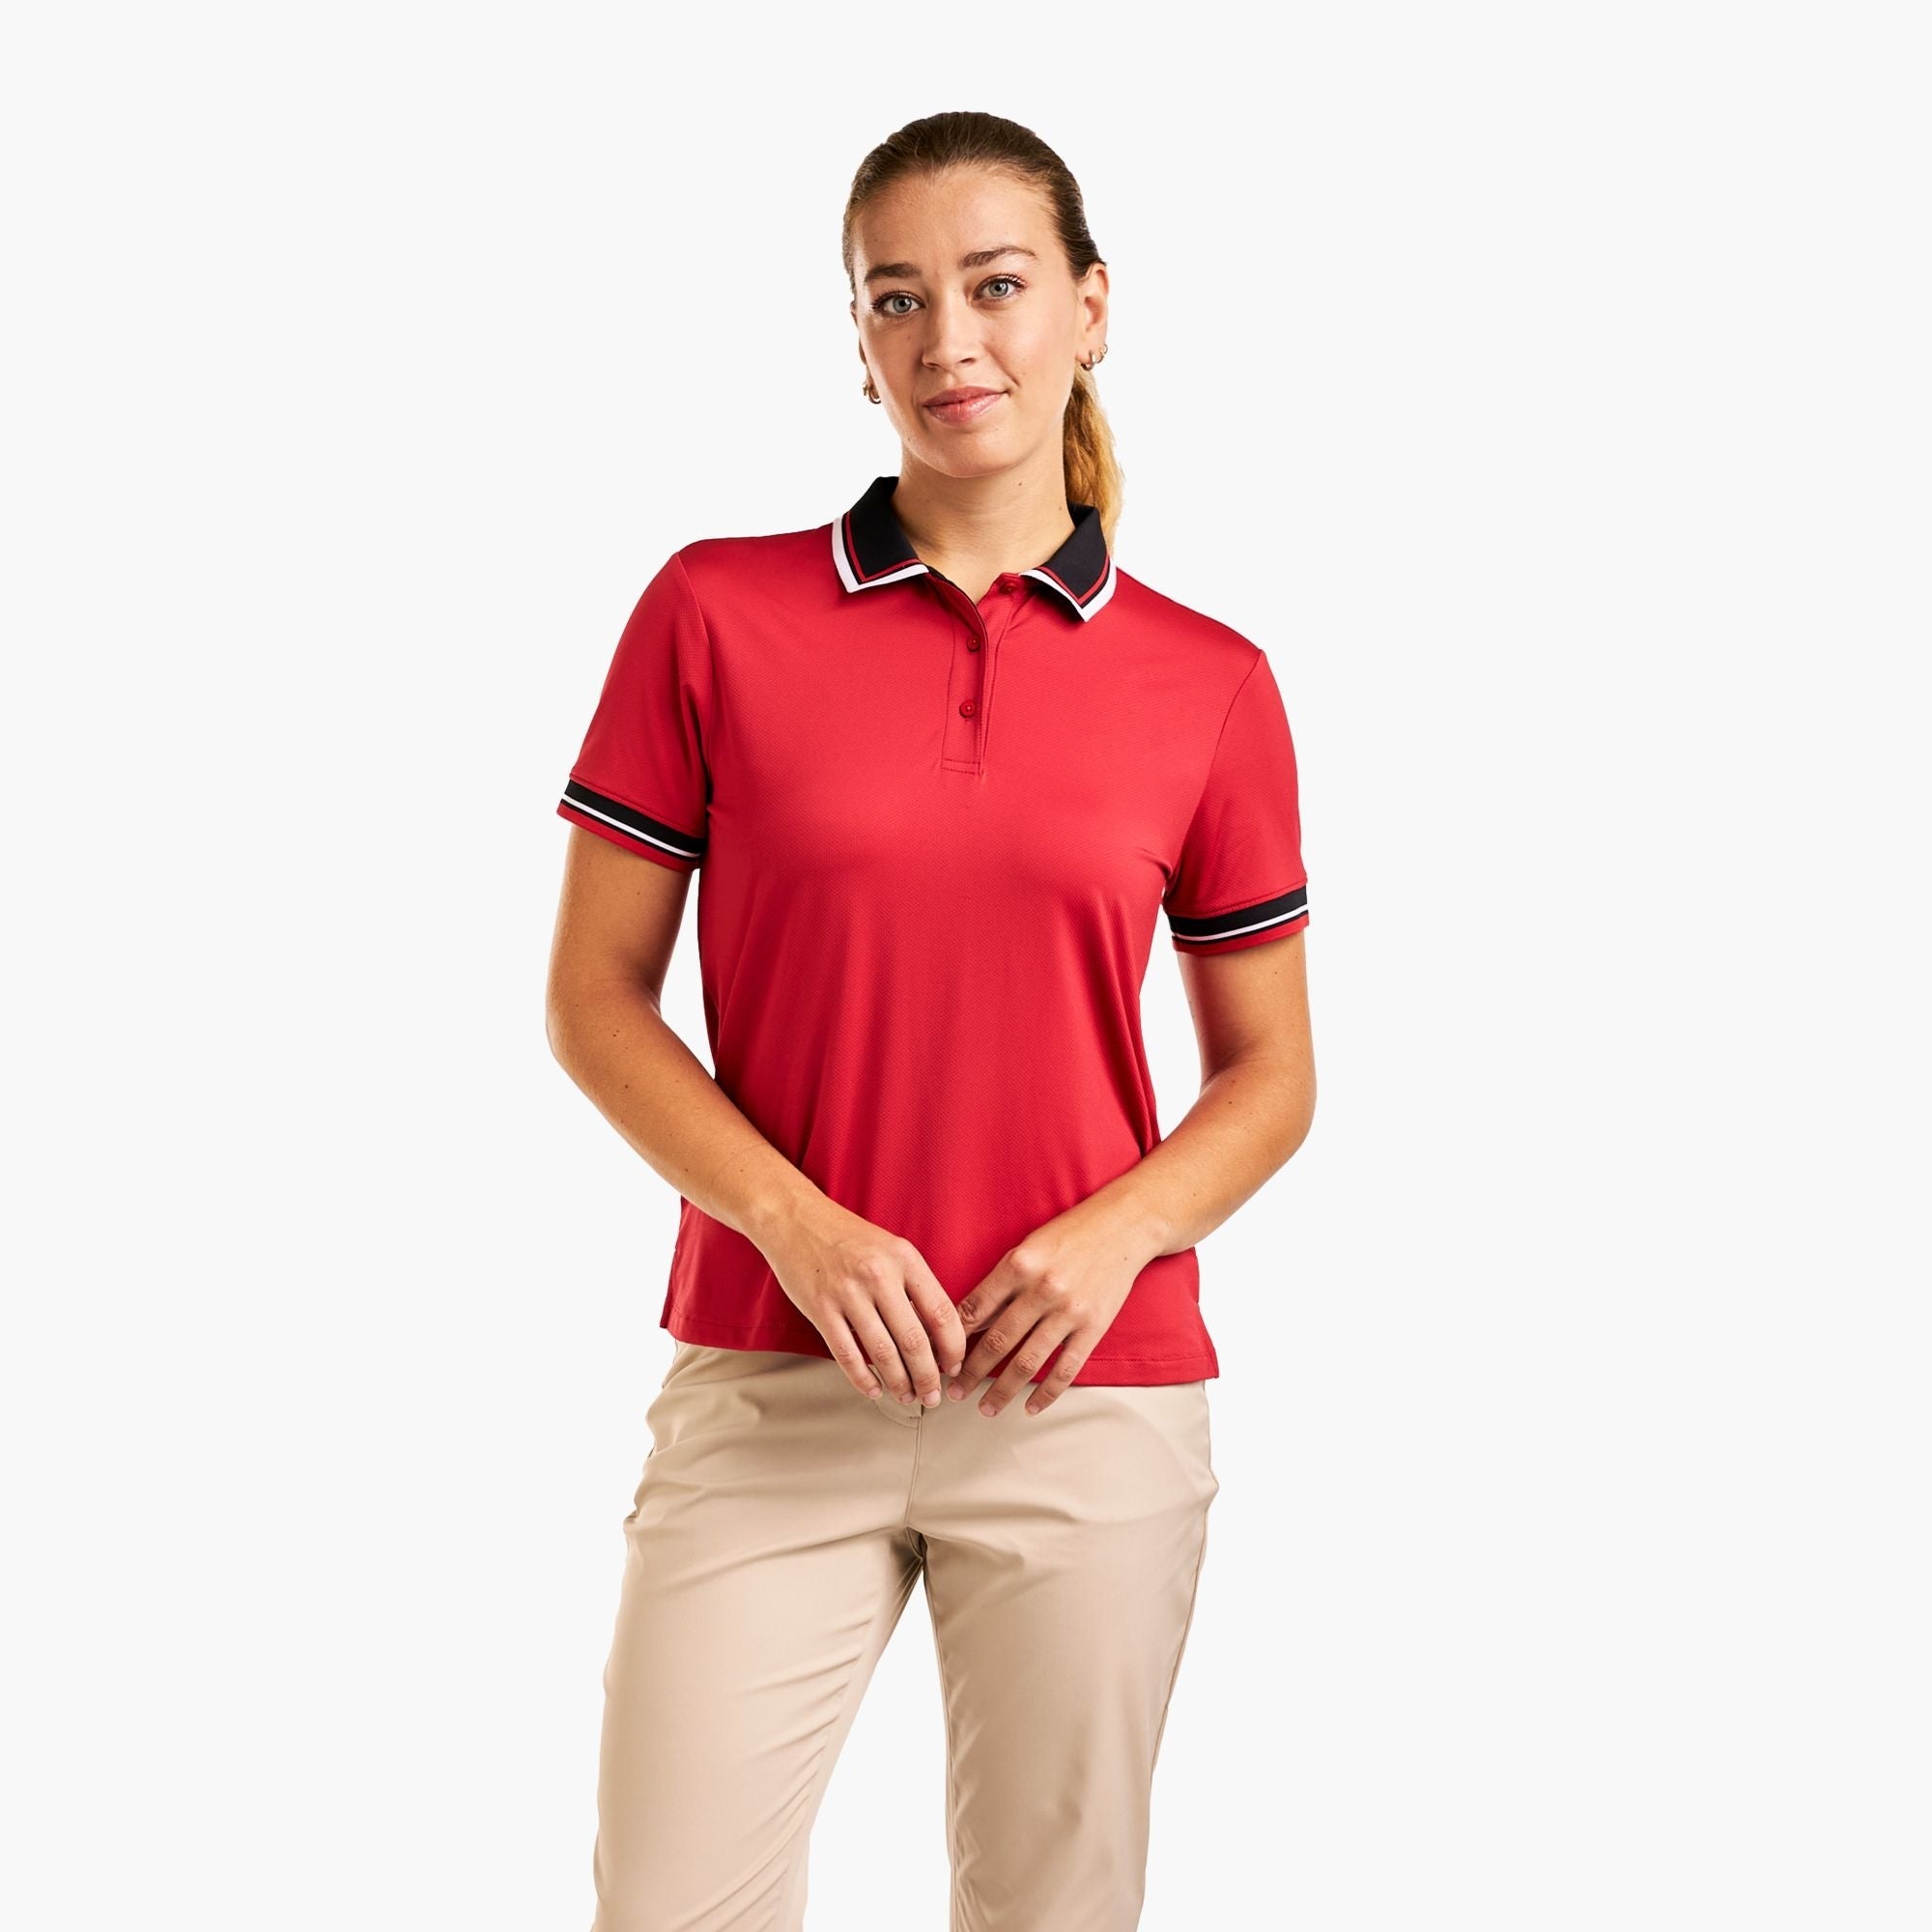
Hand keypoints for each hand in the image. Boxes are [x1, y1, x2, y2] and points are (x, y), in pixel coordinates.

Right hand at [764, 1197, 965, 1405]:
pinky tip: (874, 1389)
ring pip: (882, 1353)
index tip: (953, 1366)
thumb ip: (914, 1285)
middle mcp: (878, 1275)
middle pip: (914, 1340)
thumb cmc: (847, 1237)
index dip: (953, 1348)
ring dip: (899, 1383)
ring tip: (907, 1396)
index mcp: (904, 1258)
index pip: (941, 1312)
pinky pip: (847, 1355)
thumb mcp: (892, 1249)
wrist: (795, 1219)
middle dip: (928, 1377)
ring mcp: (847, 1293)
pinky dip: (863, 1379)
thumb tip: (937, 1336)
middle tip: (932, 1394)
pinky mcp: (820, 1308)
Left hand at [946, 1204, 1152, 1417]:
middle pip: (997, 1342)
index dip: (954, 1338)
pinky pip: (1065, 1369)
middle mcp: (1042, 1289)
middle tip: (955, 1391)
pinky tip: (1030, 1407)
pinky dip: (1046, 1394)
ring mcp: (1069, 1311)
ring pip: (1027, 1362)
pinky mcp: (1093, 1327)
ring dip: (1002, 1391)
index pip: (975, 1309)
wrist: (1122, 1226)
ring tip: (985, 1407)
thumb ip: (1002, 1283)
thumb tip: (972, 1320)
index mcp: (1019, 1265)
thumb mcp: (1028, 1247)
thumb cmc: (1070, 1234)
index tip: (942, 1357)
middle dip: (971, 1372)